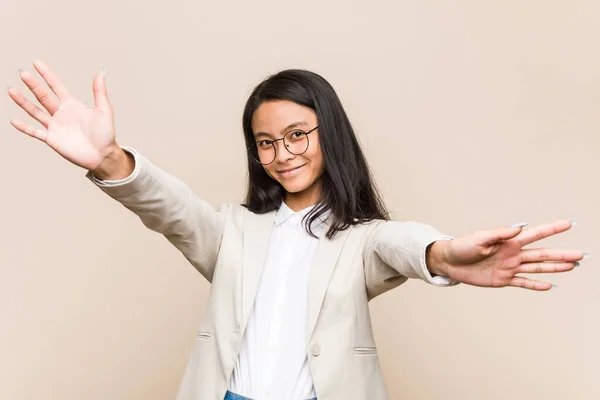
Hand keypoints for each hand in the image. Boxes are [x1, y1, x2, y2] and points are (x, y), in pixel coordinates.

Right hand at [7, 60, 118, 171]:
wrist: (103, 155)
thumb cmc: (106, 134)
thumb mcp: (104, 110)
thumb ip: (99, 92)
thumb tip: (101, 72)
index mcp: (72, 105)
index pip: (56, 86)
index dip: (47, 75)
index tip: (36, 63)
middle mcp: (61, 114)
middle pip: (43, 96)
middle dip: (33, 85)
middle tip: (23, 74)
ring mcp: (55, 127)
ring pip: (35, 112)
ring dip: (23, 102)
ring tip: (11, 91)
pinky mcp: (52, 140)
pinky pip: (35, 132)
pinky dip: (24, 127)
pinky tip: (13, 120)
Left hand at [431, 220, 584, 290]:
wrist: (450, 262)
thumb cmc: (462, 246)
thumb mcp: (479, 238)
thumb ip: (499, 234)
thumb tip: (518, 228)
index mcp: (509, 241)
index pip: (535, 234)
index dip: (552, 229)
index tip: (569, 223)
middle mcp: (513, 253)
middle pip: (542, 254)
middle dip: (562, 254)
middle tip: (581, 255)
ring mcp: (510, 267)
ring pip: (537, 268)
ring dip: (555, 268)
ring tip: (572, 266)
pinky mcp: (503, 279)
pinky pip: (523, 282)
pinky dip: (536, 285)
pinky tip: (550, 285)